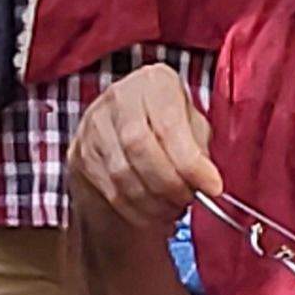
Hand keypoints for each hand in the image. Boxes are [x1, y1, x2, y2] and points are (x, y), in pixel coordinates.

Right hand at [71, 63, 218, 238]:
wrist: (125, 129)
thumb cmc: (168, 126)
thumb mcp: (192, 126)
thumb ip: (200, 149)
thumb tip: (209, 183)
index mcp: (154, 82)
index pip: (168, 125)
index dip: (191, 163)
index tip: (212, 186)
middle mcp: (119, 97)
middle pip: (139, 147)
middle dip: (169, 183)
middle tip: (188, 198)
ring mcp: (94, 125)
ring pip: (122, 173)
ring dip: (153, 201)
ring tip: (173, 207)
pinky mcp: (81, 153)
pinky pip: (110, 190)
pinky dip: (136, 210)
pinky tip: (152, 211)